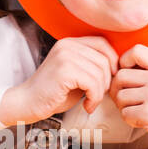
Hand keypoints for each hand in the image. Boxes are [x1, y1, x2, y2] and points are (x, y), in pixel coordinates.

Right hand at [0, 35, 118, 126]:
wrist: (27, 103)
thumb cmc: (53, 92)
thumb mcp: (75, 73)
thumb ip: (91, 64)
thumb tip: (120, 67)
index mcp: (69, 42)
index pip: (103, 43)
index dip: (112, 62)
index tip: (107, 80)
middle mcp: (67, 45)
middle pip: (105, 59)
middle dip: (107, 81)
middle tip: (96, 96)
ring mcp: (65, 56)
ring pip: (101, 73)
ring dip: (100, 93)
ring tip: (90, 102)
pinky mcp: (64, 71)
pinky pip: (93, 83)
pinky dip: (94, 98)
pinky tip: (86, 106)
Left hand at [109, 44, 147, 148]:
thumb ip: (146, 70)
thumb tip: (114, 67)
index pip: (136, 50)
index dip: (124, 61)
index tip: (130, 76)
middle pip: (120, 76)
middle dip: (119, 90)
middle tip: (131, 100)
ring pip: (119, 96)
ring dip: (125, 107)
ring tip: (141, 111)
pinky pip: (124, 113)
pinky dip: (131, 120)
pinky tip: (145, 121)